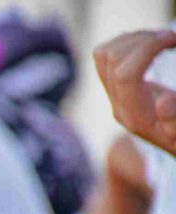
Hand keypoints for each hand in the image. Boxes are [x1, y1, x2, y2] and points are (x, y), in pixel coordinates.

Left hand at [94, 30, 175, 156]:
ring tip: (163, 39)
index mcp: (136, 116)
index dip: (148, 48)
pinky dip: (126, 43)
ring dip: (133, 38)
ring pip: (104, 55)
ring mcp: (113, 97)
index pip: (126, 74)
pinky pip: (105, 58)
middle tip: (173, 38)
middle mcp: (119, 106)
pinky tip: (151, 45)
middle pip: (111, 60)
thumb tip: (165, 103)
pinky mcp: (114, 90)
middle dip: (142, 40)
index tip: (174, 38)